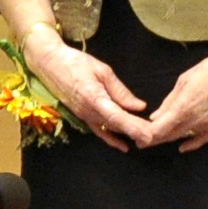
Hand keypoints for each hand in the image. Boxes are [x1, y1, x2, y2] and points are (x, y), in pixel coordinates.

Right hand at [23, 24, 154, 148]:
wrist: (49, 63)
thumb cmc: (75, 62)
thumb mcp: (102, 71)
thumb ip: (120, 91)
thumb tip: (139, 106)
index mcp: (94, 98)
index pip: (118, 117)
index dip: (134, 128)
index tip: (150, 136)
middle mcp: (89, 111)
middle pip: (117, 126)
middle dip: (137, 132)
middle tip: (158, 137)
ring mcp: (84, 115)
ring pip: (110, 129)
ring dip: (128, 134)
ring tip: (147, 139)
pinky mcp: (81, 115)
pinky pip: (98, 130)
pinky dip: (111, 139)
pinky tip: (123, 146)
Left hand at [144, 46, 207, 151]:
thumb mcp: (183, 82)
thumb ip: (169, 102)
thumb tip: (156, 116)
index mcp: (184, 108)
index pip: (161, 129)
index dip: (148, 136)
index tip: (138, 139)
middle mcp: (196, 120)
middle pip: (171, 135)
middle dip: (155, 140)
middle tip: (142, 142)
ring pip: (184, 137)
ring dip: (170, 140)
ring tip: (157, 141)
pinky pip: (203, 140)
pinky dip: (191, 144)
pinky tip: (182, 147)